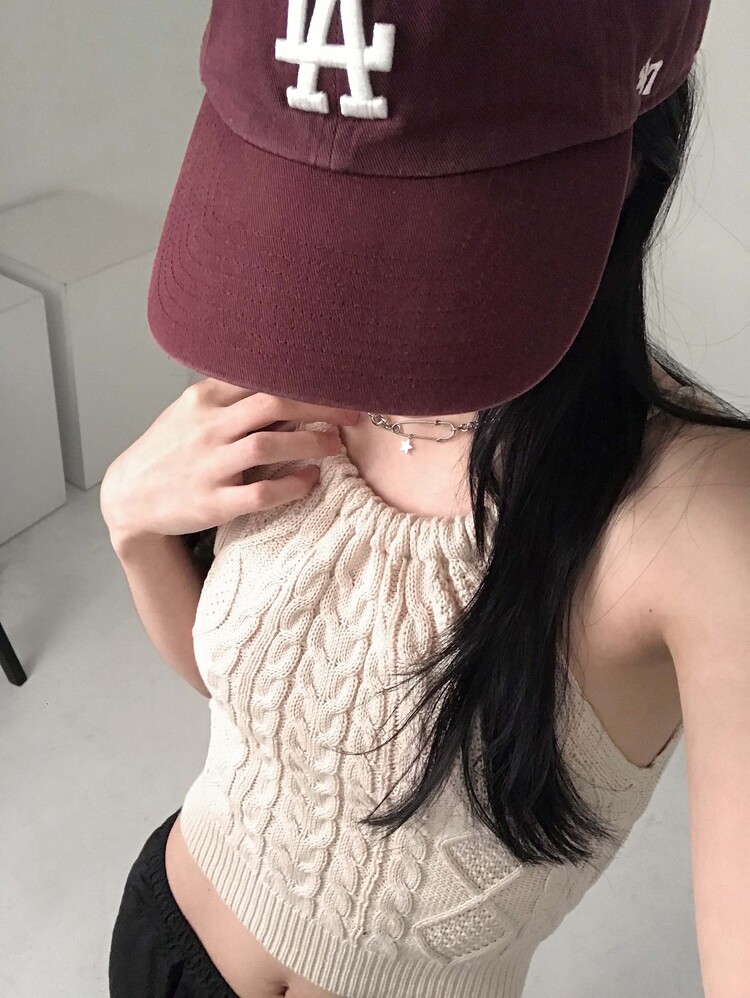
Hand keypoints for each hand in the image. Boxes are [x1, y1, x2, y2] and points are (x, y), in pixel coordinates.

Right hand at [100, 378, 359, 544]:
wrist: (128, 496)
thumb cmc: (169, 451)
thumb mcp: (191, 412)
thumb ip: (231, 397)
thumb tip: (285, 384)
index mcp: (204, 399)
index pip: (262, 377)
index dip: (305, 378)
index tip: (338, 381)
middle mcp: (207, 428)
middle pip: (274, 403)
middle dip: (321, 407)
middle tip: (354, 414)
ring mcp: (209, 466)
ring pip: (268, 445)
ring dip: (310, 444)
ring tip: (336, 446)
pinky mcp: (212, 502)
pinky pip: (260, 492)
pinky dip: (291, 485)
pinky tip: (311, 480)